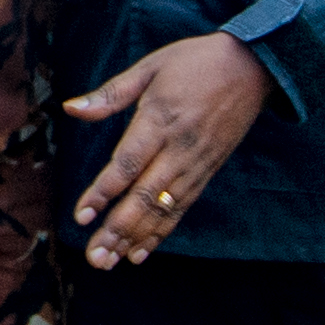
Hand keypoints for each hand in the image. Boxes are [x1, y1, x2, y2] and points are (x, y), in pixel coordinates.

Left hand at [62, 33, 270, 265]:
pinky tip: (140, 252)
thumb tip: (71, 108)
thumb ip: (111, 93)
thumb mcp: (150, 66)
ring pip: (163, 209)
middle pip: (144, 197)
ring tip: (110, 261)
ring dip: (135, 238)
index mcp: (159, 120)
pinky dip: (161, 232)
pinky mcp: (207, 172)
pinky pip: (181, 208)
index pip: (127, 165)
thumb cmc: (195, 62)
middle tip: (95, 257)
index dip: (103, 192)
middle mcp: (178, 149)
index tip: (82, 216)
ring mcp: (195, 164)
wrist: (253, 67)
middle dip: (117, 230)